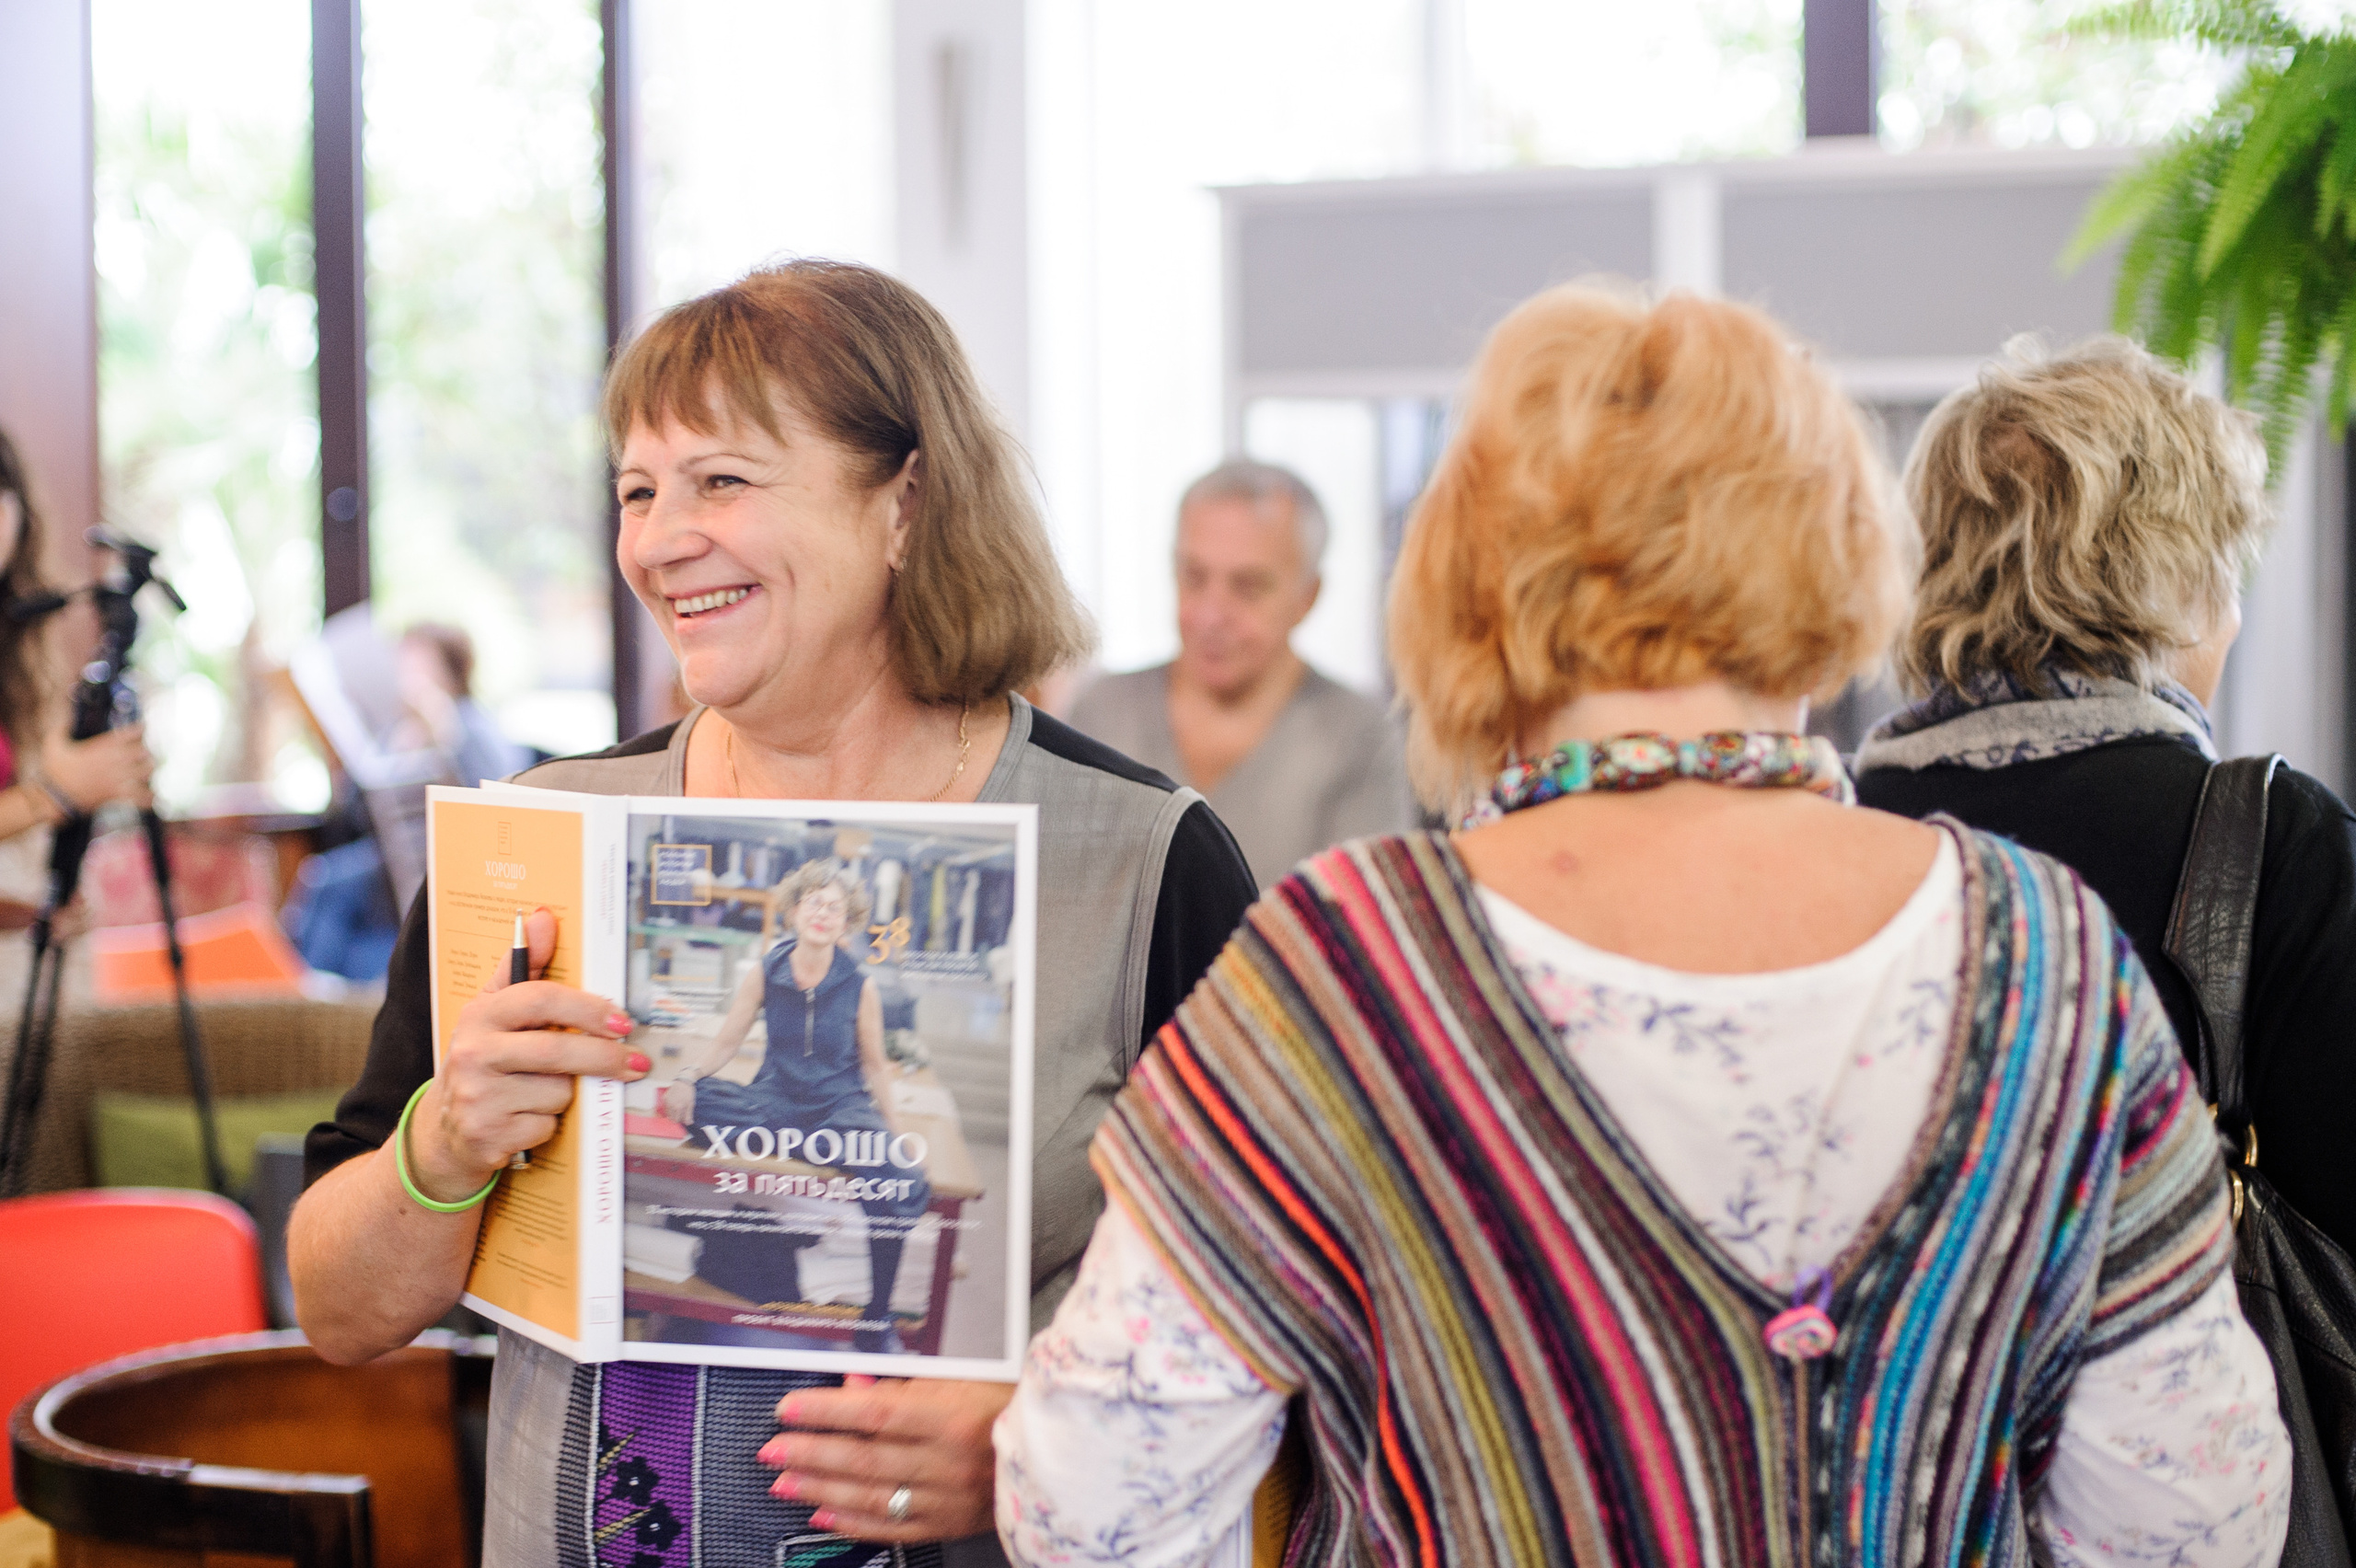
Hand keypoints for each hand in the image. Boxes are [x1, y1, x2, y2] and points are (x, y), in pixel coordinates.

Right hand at [41, 725, 151, 811]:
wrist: (55, 798)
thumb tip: (65, 716)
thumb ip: (60, 728)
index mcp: (102, 748)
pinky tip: (152, 797)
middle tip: (144, 753)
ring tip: (147, 771)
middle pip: (144, 752)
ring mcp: (117, 779)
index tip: (142, 728)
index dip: (139, 729)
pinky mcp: (117, 795)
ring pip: (146, 772)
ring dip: (150, 771)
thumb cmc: (54, 771)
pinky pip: (141, 797)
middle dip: (146, 751)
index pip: (130, 733)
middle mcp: (113, 762)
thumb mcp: (53, 745)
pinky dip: (149, 798)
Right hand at [407, 907, 649, 1203]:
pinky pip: (547, 1126)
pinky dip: (549, 1124)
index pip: (540, 999)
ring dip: (567, 1096)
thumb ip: (524, 967)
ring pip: (558, 1092)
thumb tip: (544, 918)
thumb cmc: (486, 1062)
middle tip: (636, 1062)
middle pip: (556, 1051)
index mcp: (479, 1015)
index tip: (622, 1020)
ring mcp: (476, 1098)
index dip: (587, 1008)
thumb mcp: (496, 1013)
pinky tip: (528, 1119)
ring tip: (543, 1092)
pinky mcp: (487, 1136)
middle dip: (604, 1057)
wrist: (447, 1131)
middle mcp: (472, 1054)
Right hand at [660, 1079, 696, 1124]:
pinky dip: (669, 1108)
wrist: (683, 1081)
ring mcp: (666, 1101)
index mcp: (678, 1107)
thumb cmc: (689, 1092)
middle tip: (681, 1113)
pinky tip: (673, 1104)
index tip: (683, 1118)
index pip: (676, 1120)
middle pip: (671, 1118)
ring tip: (678, 1108)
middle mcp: (671, 1105)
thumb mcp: (691, 1103)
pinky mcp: (664, 1098)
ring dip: (672, 1113)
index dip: (680, 1120)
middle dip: (676, 1117)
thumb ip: (689, 1114)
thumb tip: (688, 1123)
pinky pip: (665, 1107)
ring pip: (667, 1113)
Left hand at [760, 1377, 1012, 1541]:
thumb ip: (904, 1384)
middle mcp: (948, 1462)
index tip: (789, 1409)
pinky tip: (822, 1516)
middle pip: (865, 1459)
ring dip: (821, 1491)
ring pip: (872, 1498)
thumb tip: (854, 1386)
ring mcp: (947, 1498)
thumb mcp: (963, 1377)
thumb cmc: (1008, 1402)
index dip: (826, 1413)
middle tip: (772, 1450)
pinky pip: (891, 1528)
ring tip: (785, 1482)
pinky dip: (852, 1524)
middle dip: (810, 1454)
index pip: (875, 1415)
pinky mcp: (948, 1524)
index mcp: (953, 1418)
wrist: (1057, 1448)